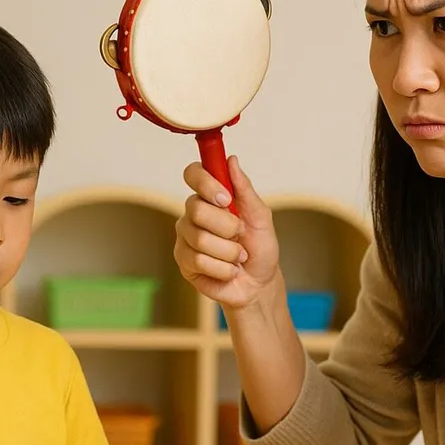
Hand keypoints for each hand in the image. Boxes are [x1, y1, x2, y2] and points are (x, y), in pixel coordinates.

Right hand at [174, 156, 279, 309]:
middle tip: (239, 235)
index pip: (193, 174)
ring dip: (229, 251)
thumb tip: (232, 160)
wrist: (258, 284)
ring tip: (237, 257)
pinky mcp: (183, 261)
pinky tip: (228, 270)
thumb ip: (245, 189)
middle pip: (196, 209)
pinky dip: (223, 268)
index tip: (225, 198)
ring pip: (200, 239)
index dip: (205, 182)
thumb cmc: (260, 248)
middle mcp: (193, 213)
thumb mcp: (261, 217)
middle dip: (227, 227)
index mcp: (211, 197)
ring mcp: (185, 237)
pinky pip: (198, 261)